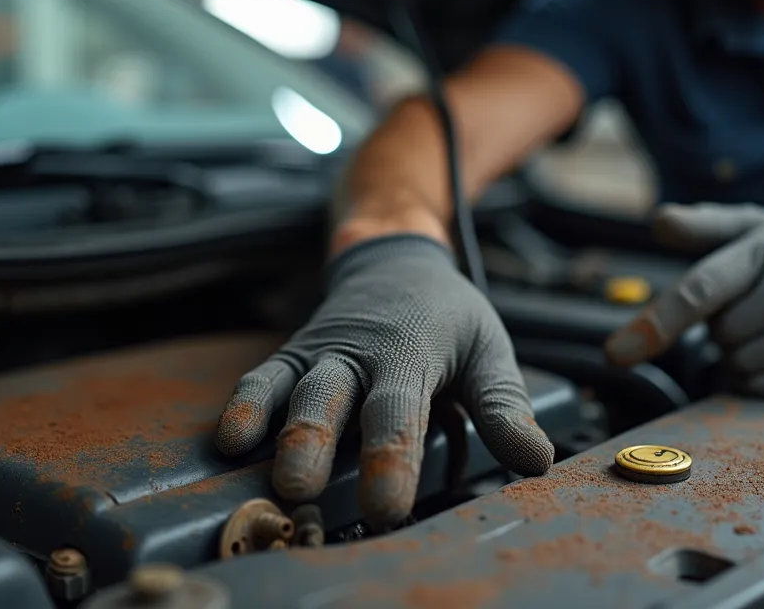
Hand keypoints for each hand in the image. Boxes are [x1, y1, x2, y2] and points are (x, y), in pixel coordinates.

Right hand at [215, 235, 553, 527]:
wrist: (394, 257)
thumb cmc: (447, 316)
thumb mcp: (487, 350)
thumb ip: (504, 408)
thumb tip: (535, 460)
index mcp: (411, 353)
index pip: (398, 411)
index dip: (390, 459)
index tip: (385, 506)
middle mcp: (358, 352)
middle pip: (331, 398)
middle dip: (313, 445)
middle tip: (302, 491)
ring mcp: (320, 352)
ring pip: (291, 388)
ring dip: (274, 430)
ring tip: (260, 473)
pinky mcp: (292, 356)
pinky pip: (262, 377)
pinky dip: (244, 404)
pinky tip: (228, 442)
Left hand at [604, 203, 763, 395]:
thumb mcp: (748, 229)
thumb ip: (699, 227)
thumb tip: (658, 221)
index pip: (700, 289)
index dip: (657, 323)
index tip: (615, 355)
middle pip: (721, 335)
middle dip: (725, 330)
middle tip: (756, 309)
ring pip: (742, 365)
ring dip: (742, 357)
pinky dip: (762, 380)